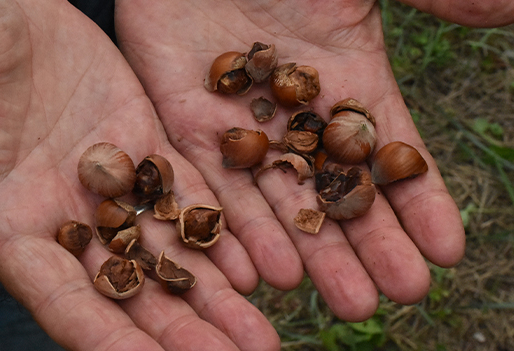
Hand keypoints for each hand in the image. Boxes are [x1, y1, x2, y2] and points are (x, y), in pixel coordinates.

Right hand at [0, 0, 278, 348]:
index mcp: (9, 222)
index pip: (65, 301)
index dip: (113, 340)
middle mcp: (65, 214)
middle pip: (134, 291)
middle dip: (187, 332)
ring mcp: (108, 177)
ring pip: (171, 248)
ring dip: (218, 291)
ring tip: (265, 332)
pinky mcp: (141, 136)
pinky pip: (189, 188)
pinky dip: (223, 225)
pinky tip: (258, 259)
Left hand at [115, 0, 476, 320]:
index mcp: (346, 83)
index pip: (388, 153)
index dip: (419, 201)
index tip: (447, 251)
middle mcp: (297, 117)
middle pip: (336, 191)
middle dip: (368, 244)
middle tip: (398, 297)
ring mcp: (241, 127)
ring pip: (278, 203)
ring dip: (310, 253)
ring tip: (342, 301)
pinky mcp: (186, 127)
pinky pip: (213, 187)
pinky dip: (236, 231)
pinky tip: (264, 274)